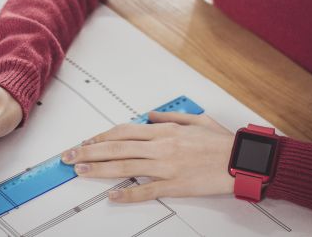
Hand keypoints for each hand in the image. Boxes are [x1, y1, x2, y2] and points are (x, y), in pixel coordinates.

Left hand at [62, 112, 234, 202]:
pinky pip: (147, 190)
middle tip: (70, 156)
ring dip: (99, 169)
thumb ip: (170, 117)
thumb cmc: (223, 142)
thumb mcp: (197, 120)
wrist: (241, 160)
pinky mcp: (176, 185)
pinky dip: (128, 193)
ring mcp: (167, 167)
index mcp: (166, 131)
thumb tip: (150, 115)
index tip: (86, 141)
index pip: (125, 131)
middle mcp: (162, 147)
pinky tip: (113, 196)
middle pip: (118, 148)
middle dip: (89, 151)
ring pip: (126, 167)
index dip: (102, 136)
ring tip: (80, 171)